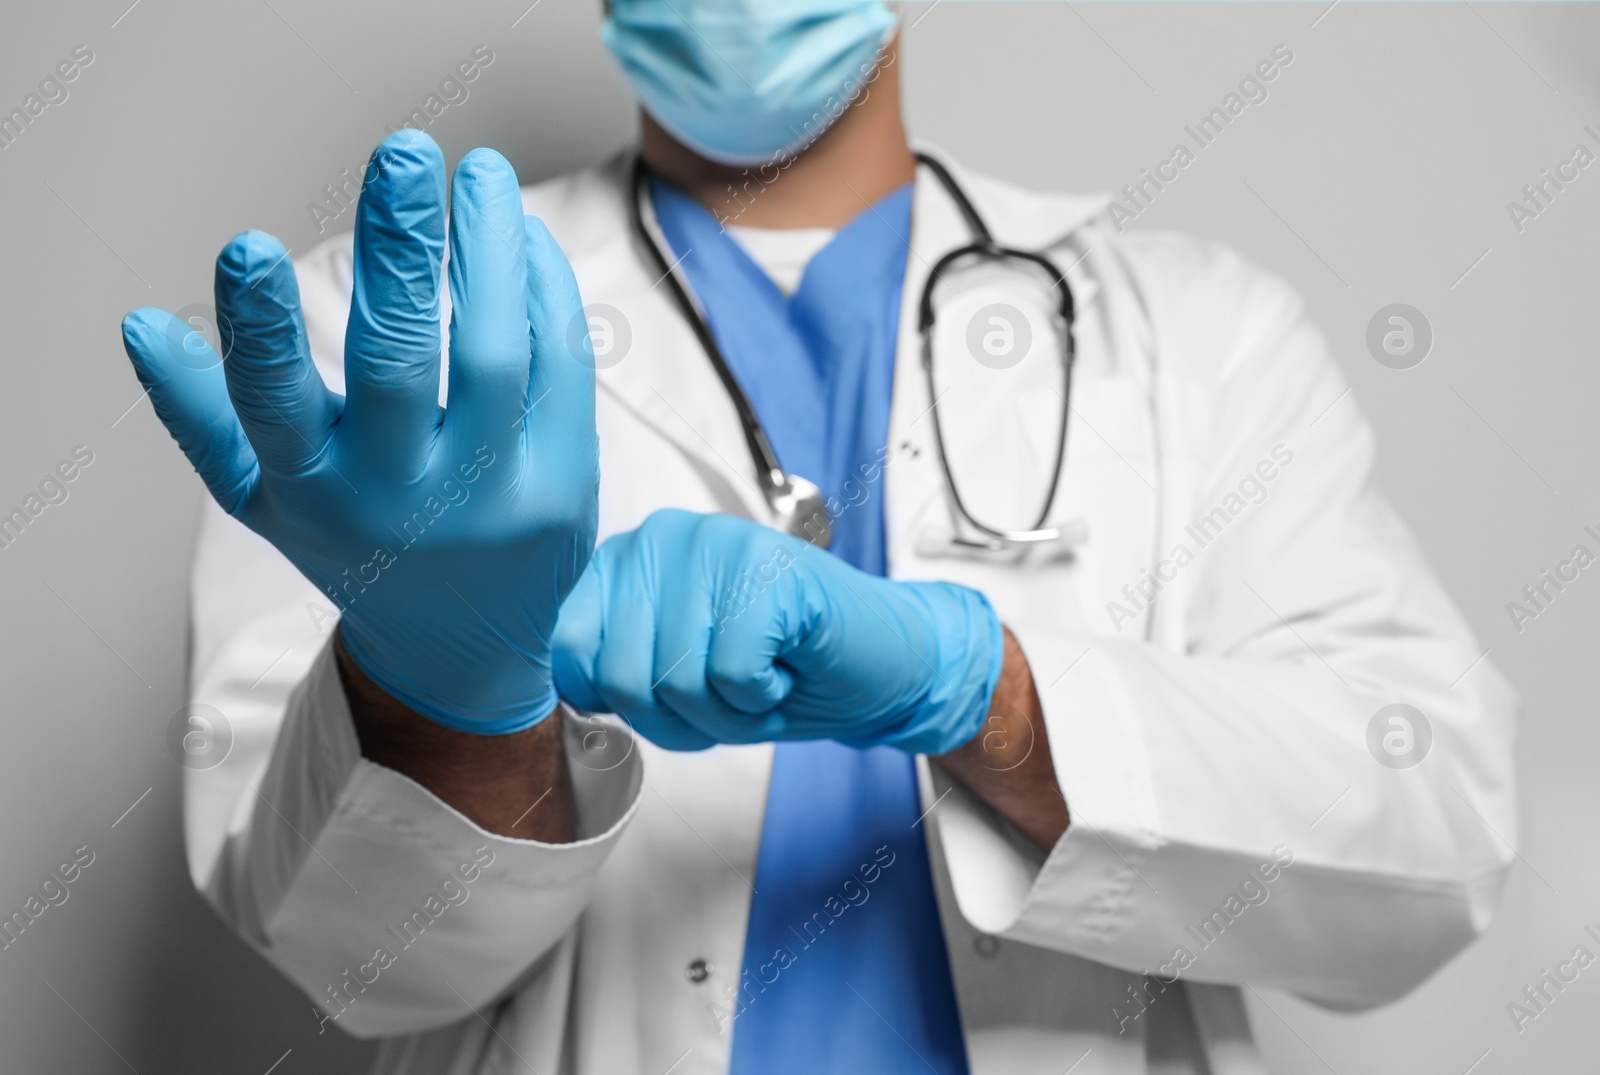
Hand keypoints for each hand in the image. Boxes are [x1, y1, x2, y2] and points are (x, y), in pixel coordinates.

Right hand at [121, 130, 597, 733]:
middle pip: (401, 364)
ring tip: (478, 173)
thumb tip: (144, 328)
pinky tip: (521, 239)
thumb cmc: (359, 550)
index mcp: (317, 494)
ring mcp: (492, 494)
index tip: (247, 247)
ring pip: (497, 356)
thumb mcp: (266, 504)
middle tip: (404, 153)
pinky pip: (561, 370)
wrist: (466, 647)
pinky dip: (543, 294)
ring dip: (491, 253)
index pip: (276, 407)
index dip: (259, 328)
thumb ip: (204, 419)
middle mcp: (403, 497)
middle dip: (401, 252)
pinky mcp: (563, 486)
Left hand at [552, 509, 1002, 752]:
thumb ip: (616, 666)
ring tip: (762, 674)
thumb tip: (571, 686)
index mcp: (628, 559)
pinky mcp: (766, 570)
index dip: (628, 704)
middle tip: (734, 688)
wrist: (880, 663)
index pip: (571, 655)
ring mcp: (717, 545)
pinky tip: (787, 664)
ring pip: (676, 681)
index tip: (681, 689)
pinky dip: (763, 696)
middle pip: (624, 678)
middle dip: (684, 715)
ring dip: (728, 710)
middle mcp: (663, 537)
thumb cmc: (779, 670)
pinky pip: (731, 674)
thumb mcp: (673, 673)